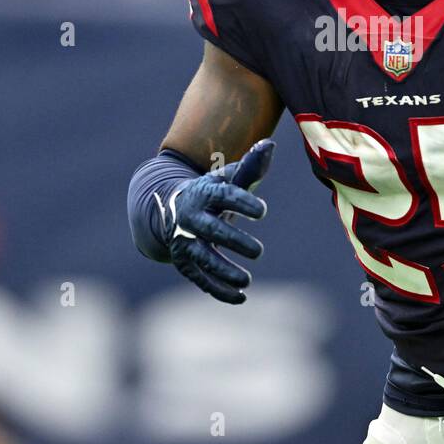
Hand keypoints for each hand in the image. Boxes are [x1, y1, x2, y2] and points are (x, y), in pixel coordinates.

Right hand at [158, 139, 273, 303]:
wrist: (173, 209)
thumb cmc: (212, 193)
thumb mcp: (228, 178)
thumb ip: (251, 166)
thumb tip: (269, 145)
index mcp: (204, 192)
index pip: (224, 196)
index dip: (242, 203)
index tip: (262, 211)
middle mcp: (191, 218)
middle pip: (212, 230)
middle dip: (234, 241)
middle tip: (257, 251)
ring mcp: (185, 242)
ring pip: (203, 259)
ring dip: (224, 271)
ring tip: (246, 280)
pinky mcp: (185, 262)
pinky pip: (200, 279)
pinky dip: (219, 290)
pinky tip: (241, 297)